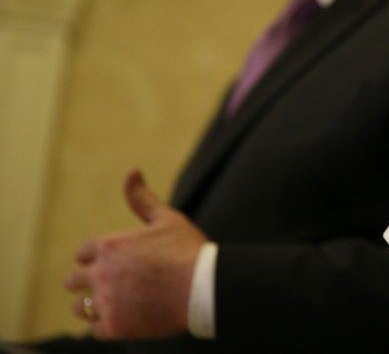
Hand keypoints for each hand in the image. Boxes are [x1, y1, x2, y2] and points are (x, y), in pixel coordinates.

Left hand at [63, 169, 207, 338]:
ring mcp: (107, 301)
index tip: (109, 263)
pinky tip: (125, 319)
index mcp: (109, 245)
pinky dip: (107, 325)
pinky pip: (96, 329)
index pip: (83, 253)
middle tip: (107, 284)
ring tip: (113, 304)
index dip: (96, 257)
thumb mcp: (167, 219)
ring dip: (91, 305)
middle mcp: (101, 273)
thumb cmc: (189, 251)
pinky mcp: (115, 326)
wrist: (205, 288)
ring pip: (79, 308)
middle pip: (73, 280)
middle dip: (86, 281)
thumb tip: (132, 170)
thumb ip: (143, 198)